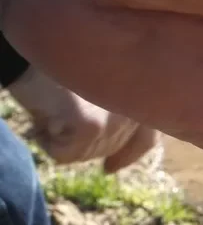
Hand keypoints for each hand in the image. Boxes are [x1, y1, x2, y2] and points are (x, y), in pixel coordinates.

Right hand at [8, 66, 158, 171]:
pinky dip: (50, 143)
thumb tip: (111, 168)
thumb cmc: (63, 69)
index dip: (127, 156)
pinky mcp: (92, 126)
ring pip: (86, 154)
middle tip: (64, 119)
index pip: (147, 140)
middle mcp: (138, 109)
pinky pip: (66, 155)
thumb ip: (118, 121)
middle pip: (110, 148)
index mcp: (147, 96)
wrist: (34, 56)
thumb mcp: (98, 93)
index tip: (109, 169)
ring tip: (55, 110)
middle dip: (86, 142)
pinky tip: (44, 120)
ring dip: (66, 140)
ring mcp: (118, 118)